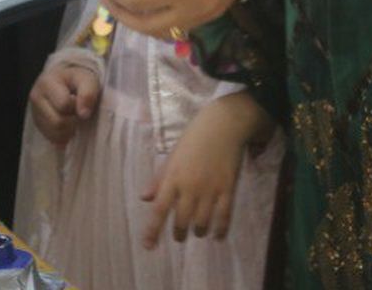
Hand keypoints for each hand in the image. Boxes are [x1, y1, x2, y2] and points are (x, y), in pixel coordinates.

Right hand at [29, 60, 101, 145]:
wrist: (65, 80)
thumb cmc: (76, 79)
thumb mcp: (87, 79)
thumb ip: (88, 93)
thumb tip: (84, 114)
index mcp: (47, 83)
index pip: (63, 104)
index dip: (77, 106)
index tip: (81, 101)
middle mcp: (36, 98)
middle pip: (58, 122)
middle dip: (73, 120)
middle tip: (78, 112)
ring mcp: (35, 114)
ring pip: (55, 134)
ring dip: (70, 129)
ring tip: (73, 117)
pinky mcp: (38, 126)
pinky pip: (53, 139)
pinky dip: (65, 135)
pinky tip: (68, 124)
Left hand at [140, 92, 266, 247]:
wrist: (223, 124)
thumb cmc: (194, 138)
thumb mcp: (172, 156)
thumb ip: (159, 179)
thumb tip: (144, 198)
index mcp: (173, 177)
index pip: (159, 209)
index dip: (152, 230)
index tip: (149, 246)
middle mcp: (190, 186)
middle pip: (181, 219)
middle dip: (179, 233)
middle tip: (179, 237)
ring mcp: (210, 188)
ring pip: (202, 221)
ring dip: (198, 231)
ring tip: (198, 232)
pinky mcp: (228, 188)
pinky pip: (224, 215)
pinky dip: (220, 229)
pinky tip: (217, 236)